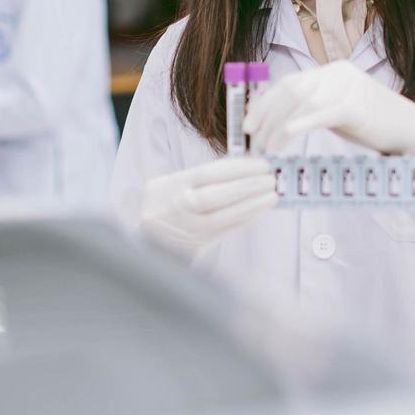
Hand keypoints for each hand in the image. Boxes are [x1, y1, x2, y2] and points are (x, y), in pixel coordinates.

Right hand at [139, 158, 277, 258]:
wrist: (143, 244)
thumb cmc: (164, 209)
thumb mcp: (170, 187)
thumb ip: (199, 180)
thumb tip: (241, 170)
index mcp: (165, 188)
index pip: (206, 174)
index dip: (236, 169)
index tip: (261, 165)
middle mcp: (171, 209)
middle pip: (214, 196)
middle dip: (247, 187)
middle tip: (271, 179)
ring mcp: (181, 231)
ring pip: (221, 218)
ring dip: (251, 206)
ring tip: (272, 196)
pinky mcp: (192, 250)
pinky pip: (223, 233)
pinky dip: (243, 221)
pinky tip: (258, 212)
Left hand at [244, 61, 414, 176]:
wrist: (414, 132)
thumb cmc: (375, 126)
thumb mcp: (338, 112)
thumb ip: (313, 109)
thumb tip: (279, 120)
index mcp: (332, 72)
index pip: (288, 84)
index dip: (264, 104)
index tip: (248, 125)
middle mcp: (337, 73)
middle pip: (289, 91)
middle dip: (266, 117)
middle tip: (253, 142)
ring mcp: (347, 87)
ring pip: (300, 103)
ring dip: (278, 128)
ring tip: (267, 149)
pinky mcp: (356, 106)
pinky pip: (320, 114)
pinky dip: (299, 124)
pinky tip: (286, 138)